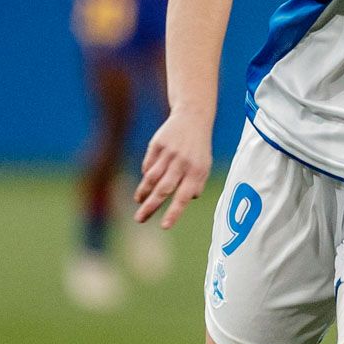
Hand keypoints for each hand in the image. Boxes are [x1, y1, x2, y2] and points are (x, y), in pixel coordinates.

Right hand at [135, 109, 212, 227]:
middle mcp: (182, 163)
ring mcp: (169, 153)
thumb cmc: (199, 148)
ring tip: (138, 202)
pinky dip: (147, 174)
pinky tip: (146, 180)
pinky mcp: (157, 144)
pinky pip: (149, 164)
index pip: (184, 197)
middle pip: (163, 189)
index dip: (174, 213)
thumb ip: (197, 184)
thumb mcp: (205, 166)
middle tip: (139, 220)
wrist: (192, 117)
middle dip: (151, 207)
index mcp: (197, 172)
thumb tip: (188, 200)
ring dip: (143, 192)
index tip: (164, 226)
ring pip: (152, 178)